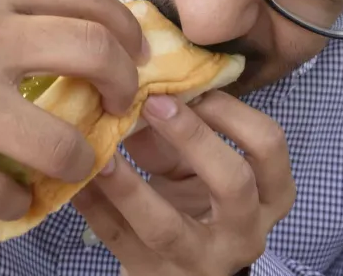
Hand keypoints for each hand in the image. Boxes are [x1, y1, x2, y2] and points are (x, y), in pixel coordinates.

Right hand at [0, 0, 144, 221]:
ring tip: (70, 165)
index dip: (128, 30)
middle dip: (124, 90)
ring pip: (63, 143)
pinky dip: (19, 202)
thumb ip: (6, 6)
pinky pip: (4, 193)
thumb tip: (83, 38)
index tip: (133, 57)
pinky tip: (10, 195)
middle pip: (97, 54)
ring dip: (81, 162)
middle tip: (119, 110)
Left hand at [72, 92, 295, 274]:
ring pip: (165, 226)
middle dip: (192, 137)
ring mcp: (198, 262)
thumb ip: (181, 132)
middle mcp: (244, 233)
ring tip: (102, 151)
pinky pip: (117, 240)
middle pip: (233, 183)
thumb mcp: (199, 167)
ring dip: (128, 184)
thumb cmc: (195, 202)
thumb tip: (145, 84)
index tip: (192, 85)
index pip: (268, 145)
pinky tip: (73, 179)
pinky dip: (93, 207)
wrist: (181, 269)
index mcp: (269, 195)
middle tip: (153, 102)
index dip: (231, 110)